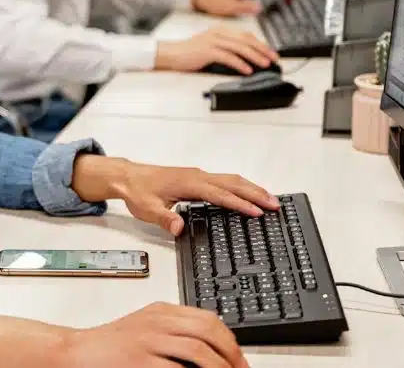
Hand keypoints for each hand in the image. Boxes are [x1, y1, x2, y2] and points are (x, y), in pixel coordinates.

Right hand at [57, 302, 248, 367]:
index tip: (238, 358)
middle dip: (230, 354)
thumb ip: (173, 329)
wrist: (77, 352)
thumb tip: (208, 346)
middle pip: (208, 331)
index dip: (230, 340)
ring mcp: (149, 341)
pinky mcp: (140, 362)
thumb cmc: (109, 345)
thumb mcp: (144, 326)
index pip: (207, 318)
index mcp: (161, 311)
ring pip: (198, 351)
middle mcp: (157, 322)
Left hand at [71, 156, 279, 234]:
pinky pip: (224, 181)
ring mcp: (198, 176)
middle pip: (233, 183)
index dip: (240, 204)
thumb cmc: (138, 190)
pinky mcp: (197, 178)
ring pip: (231, 180)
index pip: (220, 194)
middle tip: (275, 205)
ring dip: (251, 189)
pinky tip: (247, 195)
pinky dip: (240, 187)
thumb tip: (178, 227)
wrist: (128, 176)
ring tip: (270, 199)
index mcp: (189, 183)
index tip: (257, 212)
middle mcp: (197, 176)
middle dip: (256, 193)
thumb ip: (164, 219)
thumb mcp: (148, 209)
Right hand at [155, 27, 278, 74]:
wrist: (171, 54)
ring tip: (265, 64)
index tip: (271, 52)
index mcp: (221, 30)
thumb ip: (227, 48)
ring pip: (240, 47)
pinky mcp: (207, 51)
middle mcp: (218, 32)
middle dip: (263, 49)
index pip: (246, 35)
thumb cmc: (190, 53)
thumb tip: (246, 59)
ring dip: (255, 56)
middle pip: (246, 39)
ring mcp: (212, 41)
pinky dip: (240, 63)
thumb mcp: (211, 46)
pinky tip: (247, 69)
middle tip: (274, 58)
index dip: (261, 43)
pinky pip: (228, 57)